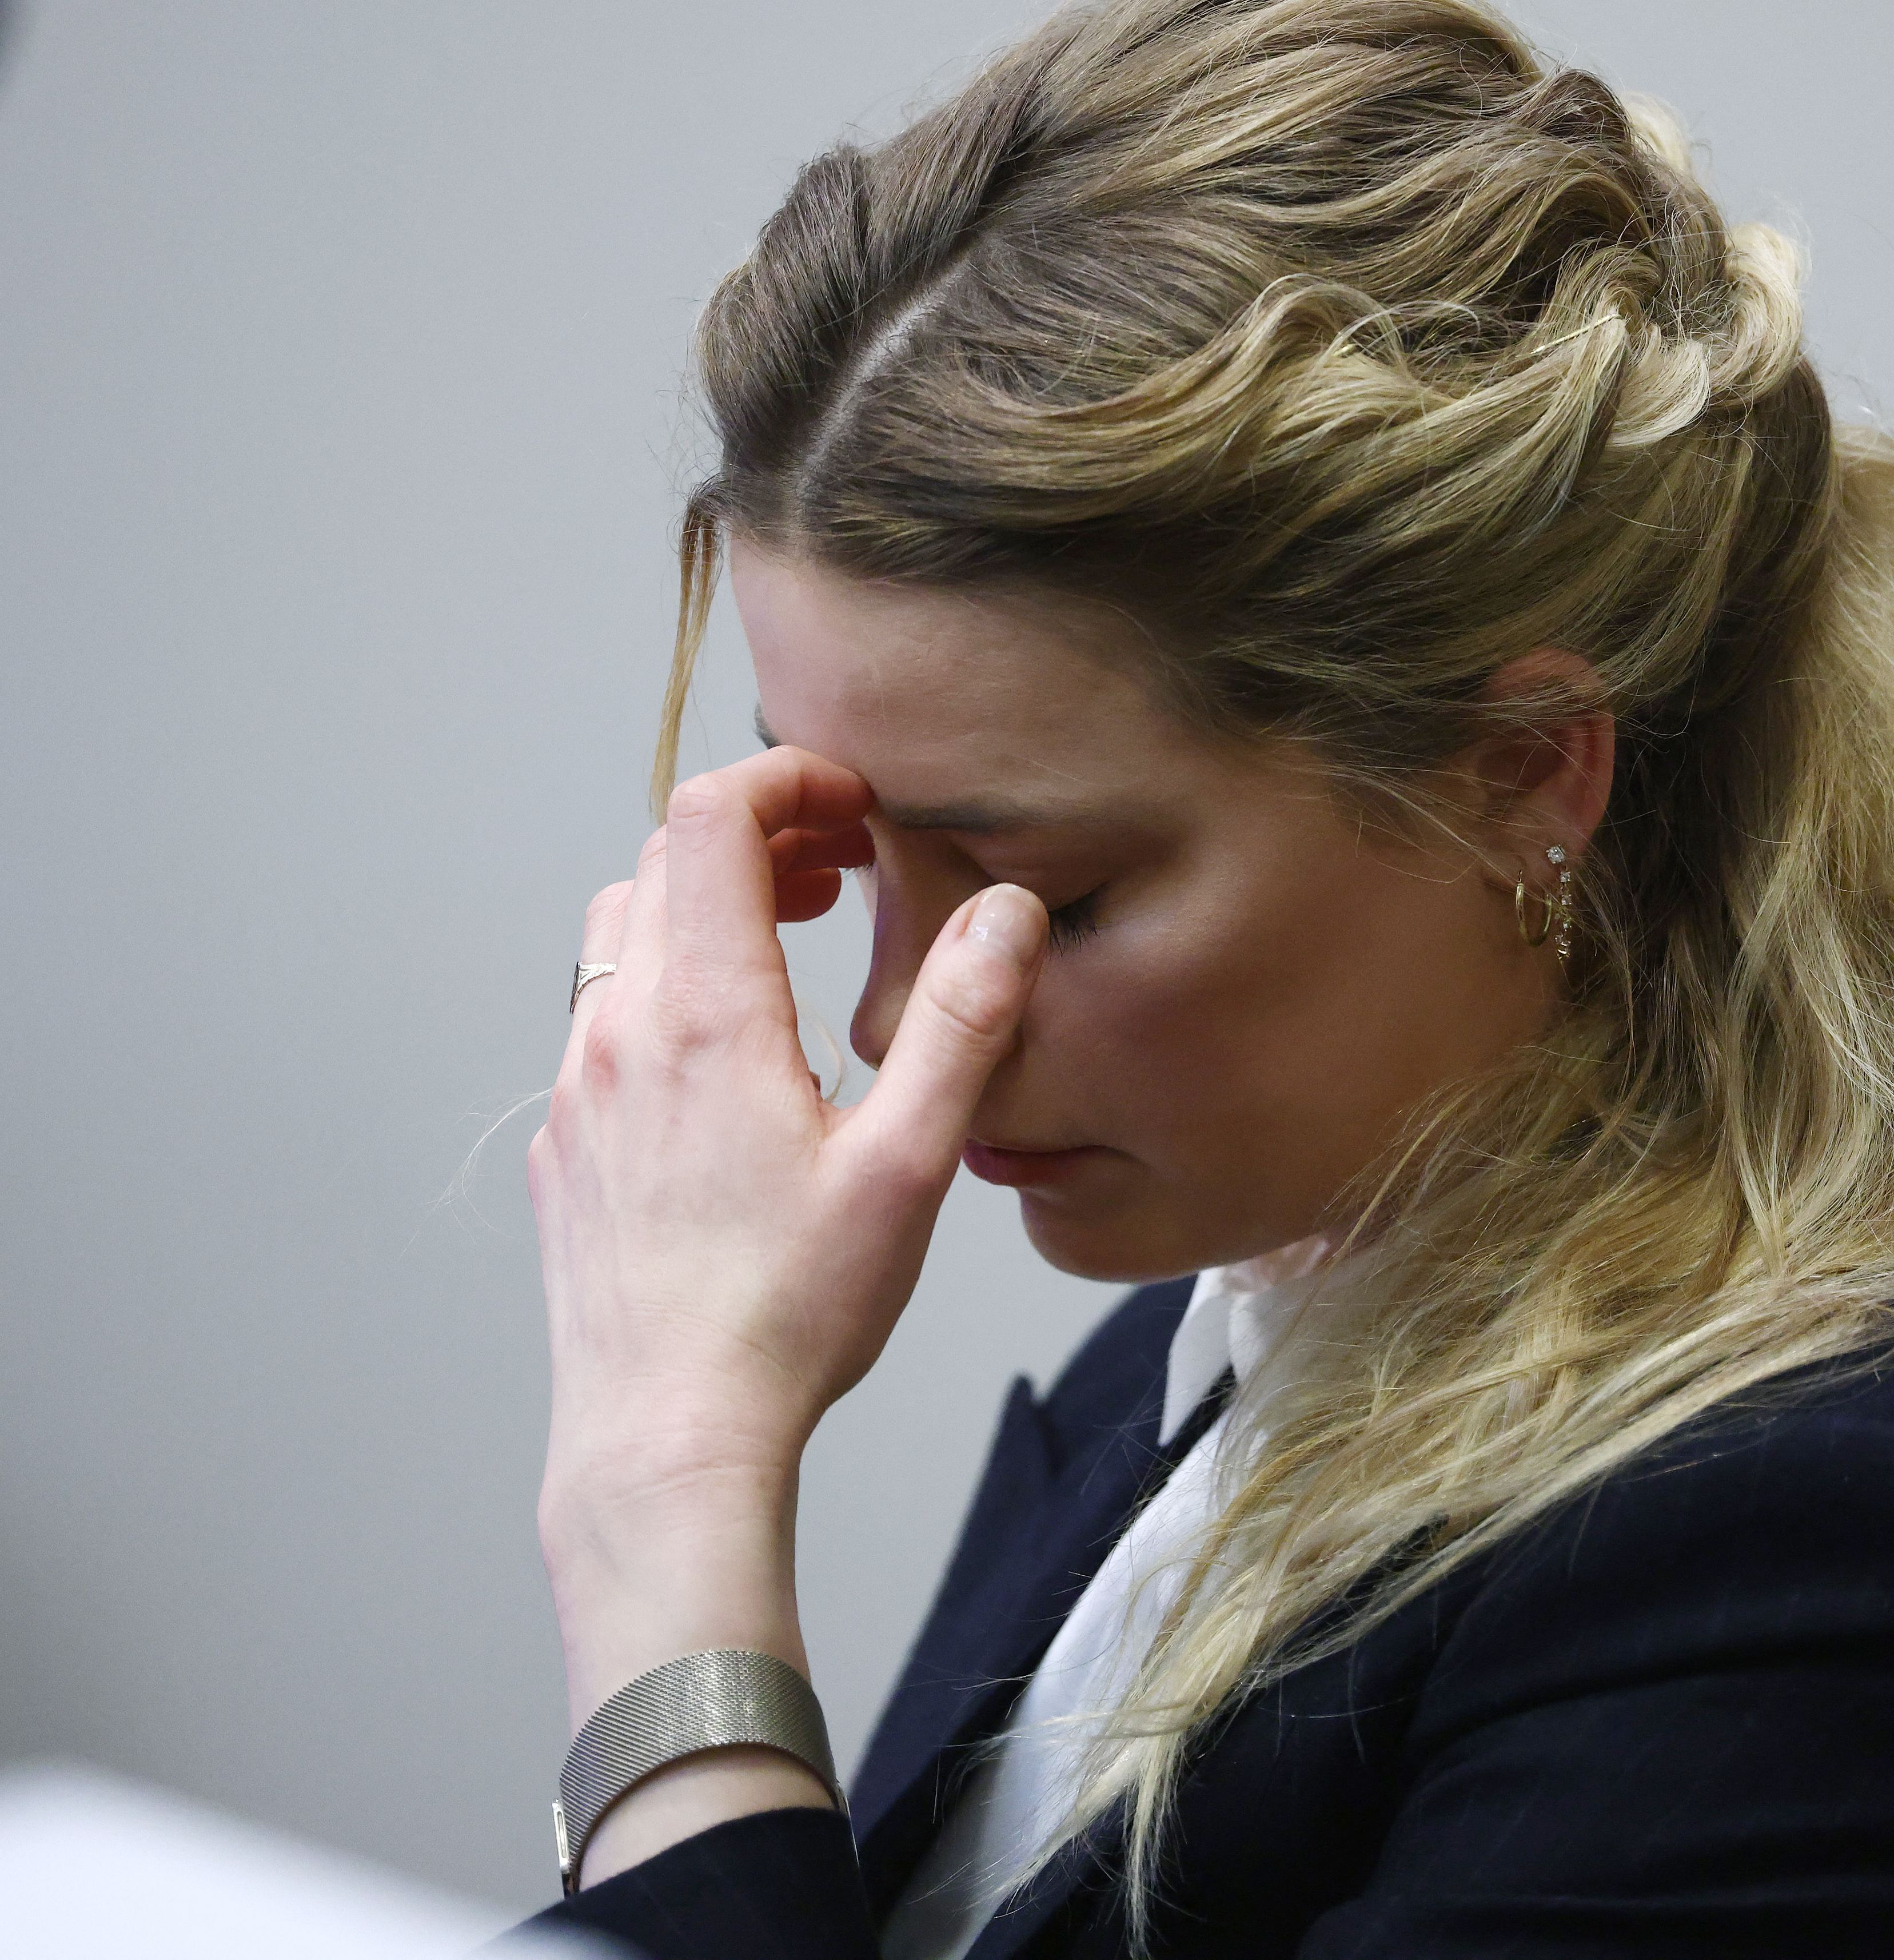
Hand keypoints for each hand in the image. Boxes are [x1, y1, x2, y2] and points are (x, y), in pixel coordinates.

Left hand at [526, 747, 1045, 1878]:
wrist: (666, 1439)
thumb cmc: (789, 1313)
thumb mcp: (909, 1165)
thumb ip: (963, 1027)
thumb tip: (1007, 914)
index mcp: (703, 1015)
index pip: (709, 817)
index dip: (784, 778)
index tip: (854, 802)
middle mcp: (617, 1033)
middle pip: (661, 862)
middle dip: (755, 837)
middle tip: (842, 871)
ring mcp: (576, 1091)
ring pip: (618, 937)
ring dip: (700, 909)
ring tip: (785, 947)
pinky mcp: (562, 1149)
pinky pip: (599, 1023)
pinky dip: (663, 990)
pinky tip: (732, 1063)